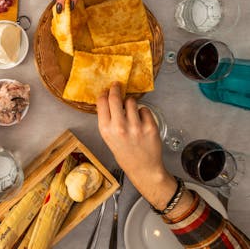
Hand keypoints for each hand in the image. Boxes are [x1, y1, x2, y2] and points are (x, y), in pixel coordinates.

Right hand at [96, 82, 177, 209]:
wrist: (143, 168)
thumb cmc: (125, 154)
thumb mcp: (109, 139)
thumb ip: (108, 121)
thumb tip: (109, 101)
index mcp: (106, 130)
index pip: (102, 103)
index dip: (104, 94)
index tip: (106, 90)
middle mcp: (119, 127)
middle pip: (115, 98)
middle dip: (116, 88)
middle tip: (117, 85)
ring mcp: (136, 126)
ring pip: (131, 101)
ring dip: (131, 103)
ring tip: (131, 112)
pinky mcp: (150, 127)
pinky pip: (145, 109)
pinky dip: (143, 112)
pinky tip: (141, 121)